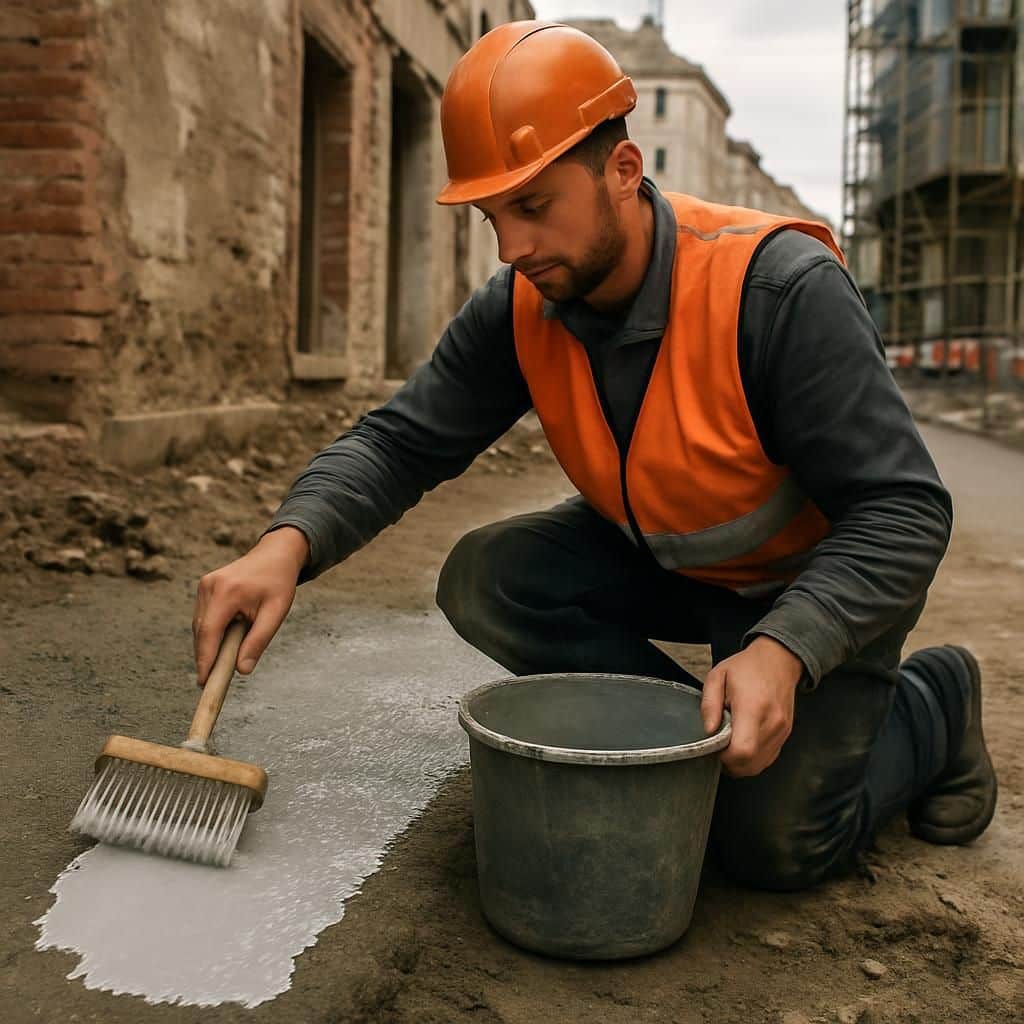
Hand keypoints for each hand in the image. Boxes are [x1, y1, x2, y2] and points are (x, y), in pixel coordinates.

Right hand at [192, 526, 308, 685]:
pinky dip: (210, 633)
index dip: (205, 659)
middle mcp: (211, 586)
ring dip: (208, 645)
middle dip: (205, 657)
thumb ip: (258, 641)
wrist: (275, 555)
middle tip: (212, 681)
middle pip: (201, 631)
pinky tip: (222, 643)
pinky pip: (203, 617)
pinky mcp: (205, 586)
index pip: (210, 632)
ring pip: (200, 625)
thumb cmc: (279, 583)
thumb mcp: (276, 613)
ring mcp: (205, 584)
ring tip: (219, 663)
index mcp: (228, 591)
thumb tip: (242, 670)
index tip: (203, 681)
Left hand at [700, 636, 803, 777]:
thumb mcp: (717, 676)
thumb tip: (708, 731)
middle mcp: (771, 722)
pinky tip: (743, 743)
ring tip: (730, 744)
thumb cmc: (747, 667)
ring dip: (741, 763)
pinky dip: (753, 759)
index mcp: (753, 707)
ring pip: (759, 765)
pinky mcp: (785, 734)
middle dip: (730, 763)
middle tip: (719, 746)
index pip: (742, 750)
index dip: (725, 757)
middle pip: (750, 764)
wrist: (778, 660)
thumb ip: (709, 704)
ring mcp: (781, 730)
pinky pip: (767, 758)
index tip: (714, 747)